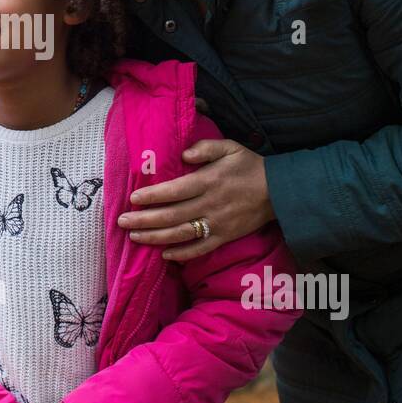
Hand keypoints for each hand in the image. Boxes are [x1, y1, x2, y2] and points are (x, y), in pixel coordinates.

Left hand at [116, 139, 275, 262]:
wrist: (279, 191)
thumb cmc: (249, 166)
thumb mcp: (230, 148)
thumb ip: (205, 147)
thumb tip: (183, 153)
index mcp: (209, 181)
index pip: (175, 190)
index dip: (153, 195)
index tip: (133, 198)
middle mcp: (210, 204)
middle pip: (172, 215)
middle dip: (144, 219)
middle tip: (122, 222)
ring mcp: (217, 224)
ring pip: (181, 234)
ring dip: (156, 237)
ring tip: (134, 237)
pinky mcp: (225, 237)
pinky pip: (200, 249)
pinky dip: (182, 254)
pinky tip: (164, 255)